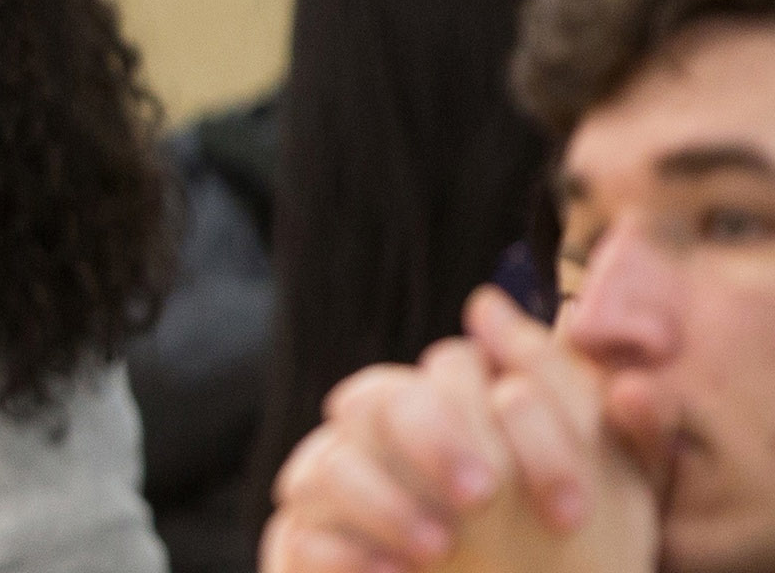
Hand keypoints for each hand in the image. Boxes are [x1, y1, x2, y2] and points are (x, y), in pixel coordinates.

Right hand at [263, 290, 661, 572]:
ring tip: (438, 548)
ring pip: (329, 463)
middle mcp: (383, 435)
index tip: (572, 509)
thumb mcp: (609, 497)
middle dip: (435, 440)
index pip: (461, 368)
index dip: (517, 426)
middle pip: (383, 396)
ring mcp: (337, 488)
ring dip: (385, 501)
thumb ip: (617, 431)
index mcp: (449, 402)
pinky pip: (302, 534)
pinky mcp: (306, 545)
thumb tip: (601, 366)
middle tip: (484, 497)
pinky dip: (347, 553)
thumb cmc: (556, 551)